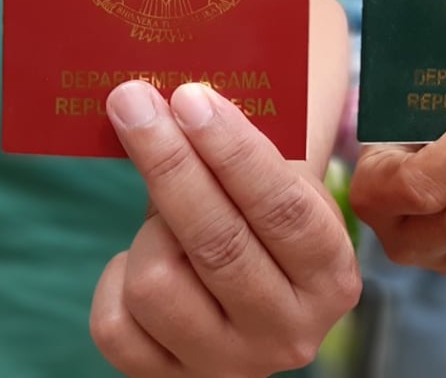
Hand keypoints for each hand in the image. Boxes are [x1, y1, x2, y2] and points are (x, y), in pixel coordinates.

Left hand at [89, 81, 360, 377]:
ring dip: (149, 230)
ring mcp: (229, 364)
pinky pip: (114, 325)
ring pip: (156, 282)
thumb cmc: (263, 212)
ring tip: (162, 212)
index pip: (281, 208)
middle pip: (216, 243)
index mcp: (330, 274)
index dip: (231, 150)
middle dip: (169, 162)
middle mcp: (288, 331)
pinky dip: (116, 278)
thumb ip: (241, 144)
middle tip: (132, 101)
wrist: (255, 283)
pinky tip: (142, 257)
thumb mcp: (281, 180)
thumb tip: (171, 95)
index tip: (189, 97)